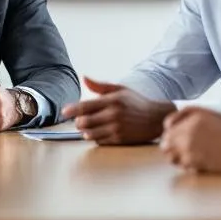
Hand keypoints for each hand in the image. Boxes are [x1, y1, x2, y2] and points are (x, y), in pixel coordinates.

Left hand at [60, 77, 177, 144]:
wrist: (156, 119)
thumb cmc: (136, 102)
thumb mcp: (120, 90)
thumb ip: (100, 86)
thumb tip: (84, 78)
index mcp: (112, 101)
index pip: (85, 107)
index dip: (72, 110)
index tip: (64, 112)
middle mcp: (113, 115)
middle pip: (84, 122)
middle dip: (78, 122)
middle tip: (79, 120)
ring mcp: (117, 129)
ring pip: (90, 134)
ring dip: (85, 131)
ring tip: (89, 126)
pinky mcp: (120, 140)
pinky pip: (100, 141)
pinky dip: (96, 137)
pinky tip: (100, 132)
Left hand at [159, 107, 220, 174]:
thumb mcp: (211, 115)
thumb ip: (189, 115)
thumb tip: (168, 124)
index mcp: (194, 117)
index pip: (168, 124)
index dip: (170, 131)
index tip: (175, 135)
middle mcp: (187, 130)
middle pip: (165, 140)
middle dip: (170, 144)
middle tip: (179, 149)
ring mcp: (188, 146)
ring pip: (169, 154)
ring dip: (175, 156)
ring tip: (185, 157)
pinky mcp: (192, 160)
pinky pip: (180, 164)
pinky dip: (185, 165)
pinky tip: (195, 163)